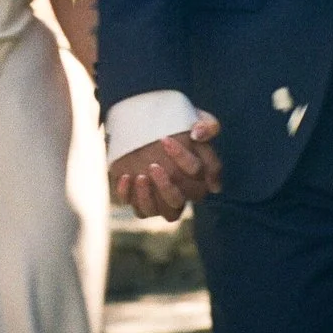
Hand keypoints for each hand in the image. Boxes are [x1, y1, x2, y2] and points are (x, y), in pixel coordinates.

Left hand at [107, 115, 222, 222]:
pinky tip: (126, 177)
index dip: (184, 160)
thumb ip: (206, 123)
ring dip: (151, 199)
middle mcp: (183, 191)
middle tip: (153, 166)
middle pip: (181, 201)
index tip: (165, 140)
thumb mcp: (191, 117)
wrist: (142, 125)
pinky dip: (130, 196)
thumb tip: (198, 134)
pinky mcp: (140, 199)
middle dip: (167, 187)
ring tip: (141, 177)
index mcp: (200, 175)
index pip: (201, 176)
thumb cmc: (173, 124)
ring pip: (167, 215)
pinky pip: (138, 210)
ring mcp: (162, 198)